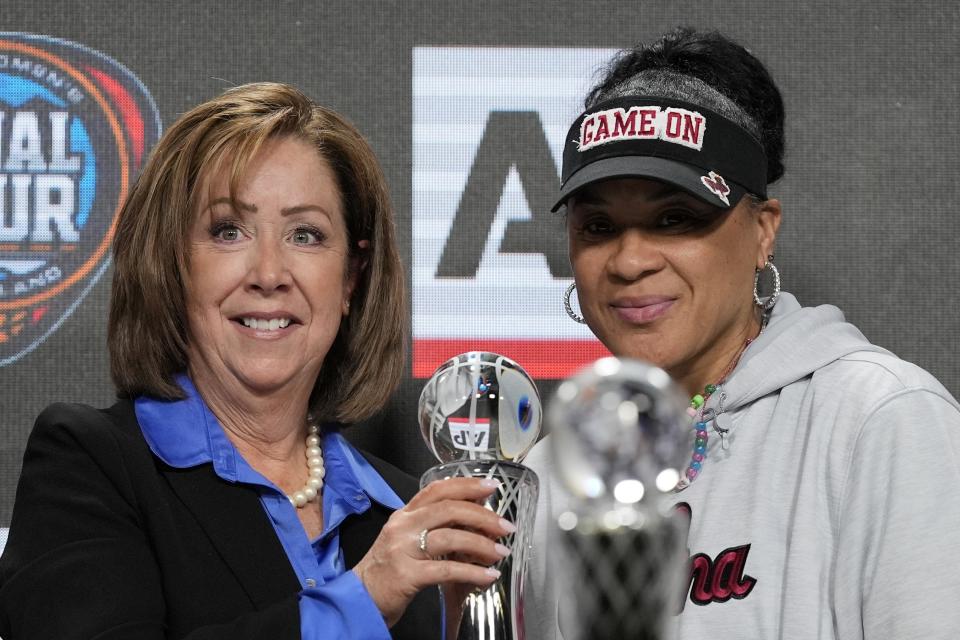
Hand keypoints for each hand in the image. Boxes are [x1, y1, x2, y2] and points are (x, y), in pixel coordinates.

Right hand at [352, 477, 514, 626]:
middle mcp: (403, 526)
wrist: (360, 598)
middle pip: (449, 509)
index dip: (466, 485)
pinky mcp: (406, 575)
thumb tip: (475, 519)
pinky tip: (487, 576)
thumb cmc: (389, 569)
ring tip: (500, 553)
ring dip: (482, 545)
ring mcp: (403, 549)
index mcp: (405, 514)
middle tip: (506, 526)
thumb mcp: (408, 539)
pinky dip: (472, 572)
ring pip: (450, 537)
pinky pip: (446, 570)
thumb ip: (435, 526)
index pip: (437, 489)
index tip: (491, 486)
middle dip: (483, 516)